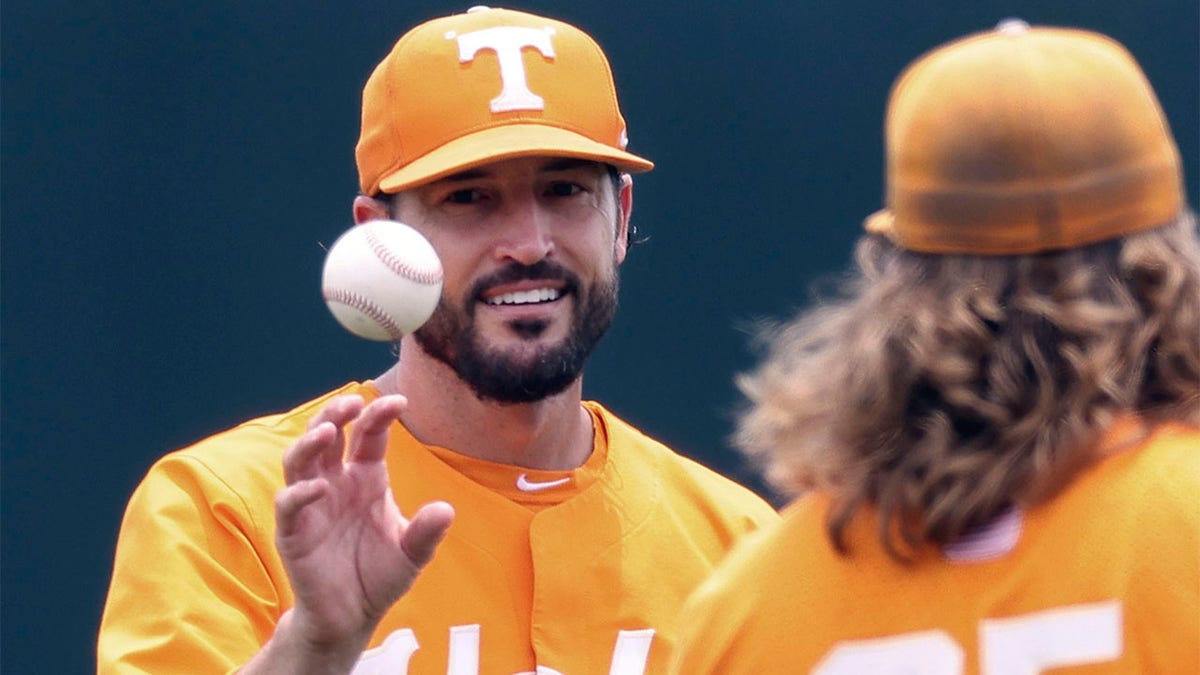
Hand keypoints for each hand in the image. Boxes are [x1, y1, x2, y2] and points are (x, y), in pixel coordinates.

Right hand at [267, 394, 453, 669]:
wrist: (350, 618)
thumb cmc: (379, 577)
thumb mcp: (411, 555)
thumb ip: (426, 533)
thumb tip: (445, 510)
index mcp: (366, 477)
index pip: (368, 435)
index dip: (379, 415)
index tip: (400, 401)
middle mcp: (336, 483)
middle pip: (328, 434)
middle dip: (336, 413)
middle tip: (352, 402)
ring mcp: (311, 505)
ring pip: (300, 460)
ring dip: (309, 442)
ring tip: (327, 431)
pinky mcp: (293, 532)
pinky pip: (289, 504)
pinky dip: (301, 493)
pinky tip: (319, 488)